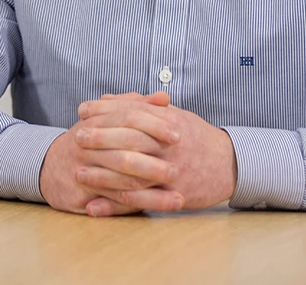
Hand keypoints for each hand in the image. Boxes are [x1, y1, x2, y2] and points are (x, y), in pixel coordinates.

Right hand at [39, 91, 183, 215]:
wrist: (49, 167)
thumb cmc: (88, 140)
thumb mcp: (107, 118)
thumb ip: (137, 106)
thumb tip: (164, 97)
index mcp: (97, 120)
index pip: (128, 118)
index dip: (154, 124)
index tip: (178, 133)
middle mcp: (88, 143)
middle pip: (125, 149)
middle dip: (154, 160)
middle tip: (181, 166)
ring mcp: (84, 169)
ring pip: (122, 180)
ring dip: (152, 190)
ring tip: (179, 197)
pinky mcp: (83, 195)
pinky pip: (115, 202)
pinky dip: (139, 206)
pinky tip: (158, 209)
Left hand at [76, 93, 236, 216]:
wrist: (228, 163)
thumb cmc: (196, 136)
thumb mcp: (172, 114)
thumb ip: (140, 106)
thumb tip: (107, 99)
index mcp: (167, 122)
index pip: (131, 112)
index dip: (105, 111)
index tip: (83, 109)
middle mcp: (168, 146)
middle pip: (129, 140)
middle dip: (100, 138)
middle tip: (76, 137)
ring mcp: (170, 171)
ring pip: (131, 174)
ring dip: (102, 175)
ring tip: (78, 172)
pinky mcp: (171, 196)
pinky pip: (139, 203)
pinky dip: (114, 207)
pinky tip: (93, 207)